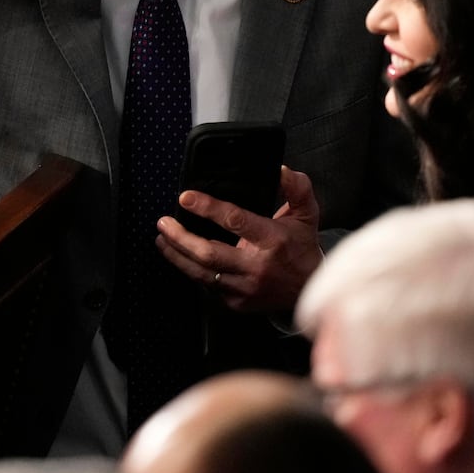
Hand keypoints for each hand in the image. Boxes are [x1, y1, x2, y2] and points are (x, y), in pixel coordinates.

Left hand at [155, 166, 323, 314]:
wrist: (310, 290)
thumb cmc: (303, 248)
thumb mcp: (307, 213)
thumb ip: (296, 188)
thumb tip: (280, 170)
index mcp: (272, 240)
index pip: (235, 221)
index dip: (207, 208)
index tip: (186, 198)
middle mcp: (257, 267)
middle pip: (209, 253)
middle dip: (181, 237)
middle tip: (164, 223)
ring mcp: (245, 288)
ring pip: (202, 273)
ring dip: (177, 255)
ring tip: (162, 239)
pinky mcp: (237, 302)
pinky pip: (207, 285)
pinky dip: (191, 270)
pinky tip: (180, 257)